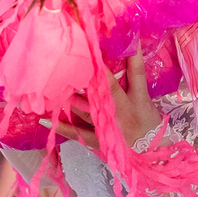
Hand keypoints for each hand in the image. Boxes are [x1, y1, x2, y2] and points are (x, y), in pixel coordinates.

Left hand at [44, 50, 162, 149]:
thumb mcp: (147, 101)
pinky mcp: (100, 140)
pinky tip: (44, 119)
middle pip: (107, 87)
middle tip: (74, 57)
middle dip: (92, 72)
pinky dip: (63, 126)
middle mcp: (123, 110)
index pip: (136, 72)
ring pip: (88, 107)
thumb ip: (133, 80)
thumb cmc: (150, 125)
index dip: (130, 55)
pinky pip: (78, 133)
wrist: (153, 156)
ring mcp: (110, 126)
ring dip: (72, 95)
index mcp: (140, 99)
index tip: (113, 40)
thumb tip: (126, 51)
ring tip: (53, 83)